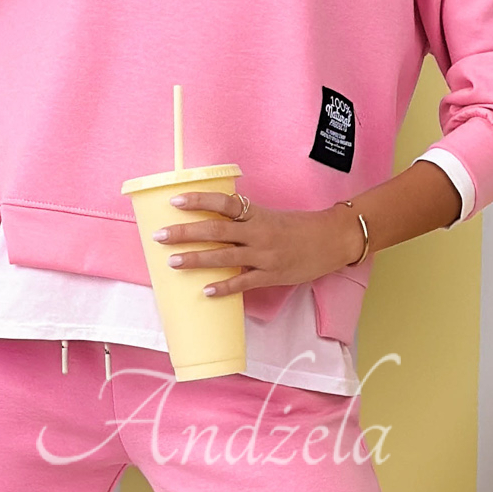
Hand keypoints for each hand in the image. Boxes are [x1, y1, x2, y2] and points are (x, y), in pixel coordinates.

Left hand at [152, 192, 363, 298]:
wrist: (332, 240)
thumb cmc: (299, 227)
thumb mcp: (270, 215)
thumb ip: (244, 218)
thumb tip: (214, 218)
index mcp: (257, 214)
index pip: (223, 203)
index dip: (198, 201)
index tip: (175, 201)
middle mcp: (257, 232)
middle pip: (215, 230)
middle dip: (185, 233)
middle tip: (160, 236)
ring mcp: (264, 255)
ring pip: (224, 257)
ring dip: (196, 259)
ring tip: (172, 262)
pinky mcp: (272, 275)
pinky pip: (243, 282)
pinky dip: (223, 287)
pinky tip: (205, 291)